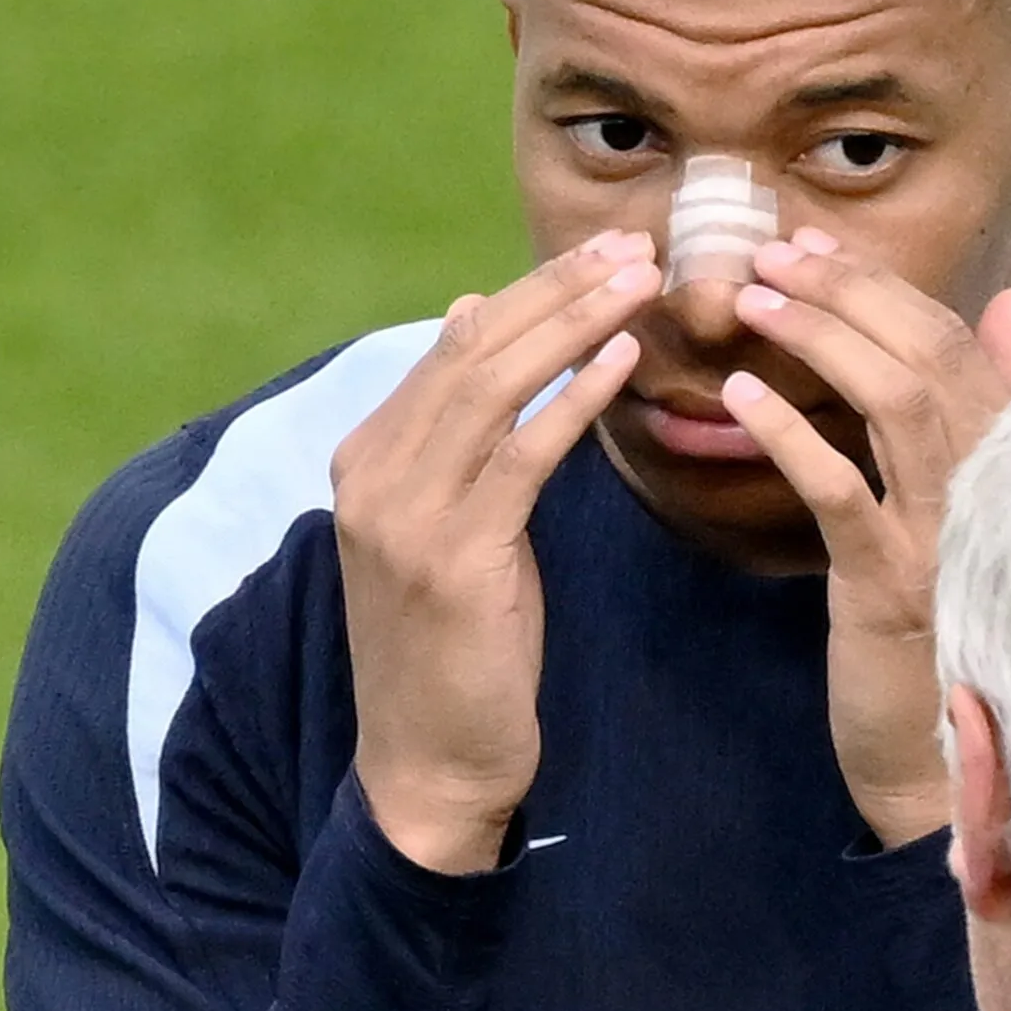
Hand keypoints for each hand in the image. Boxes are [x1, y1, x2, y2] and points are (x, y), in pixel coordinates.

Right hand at [330, 230, 656, 871]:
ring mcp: (405, 515)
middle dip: (559, 290)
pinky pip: (522, 457)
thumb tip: (466, 312)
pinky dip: (572, 400)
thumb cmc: (457, 645)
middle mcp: (372, 474)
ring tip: (642, 283)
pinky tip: (622, 363)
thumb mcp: (448, 522)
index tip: (605, 252)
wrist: (428, 765)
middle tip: (636, 245)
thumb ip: (457, 426)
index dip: (533, 292)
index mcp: (368, 456)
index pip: (456, 346)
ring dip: (573, 325)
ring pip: (494, 387)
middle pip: (475, 349)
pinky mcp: (452, 559)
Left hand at [719, 231, 1010, 847]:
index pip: (954, 339)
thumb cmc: (957, 621)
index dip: (882, 287)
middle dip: (847, 292)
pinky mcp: (894, 585)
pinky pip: (842, 492)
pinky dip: (790, 434)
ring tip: (753, 301)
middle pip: (928, 353)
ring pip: (895, 402)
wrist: (944, 757)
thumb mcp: (977, 504)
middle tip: (772, 254)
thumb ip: (999, 397)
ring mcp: (948, 533)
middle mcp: (995, 482)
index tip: (813, 249)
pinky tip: (742, 396)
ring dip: (820, 339)